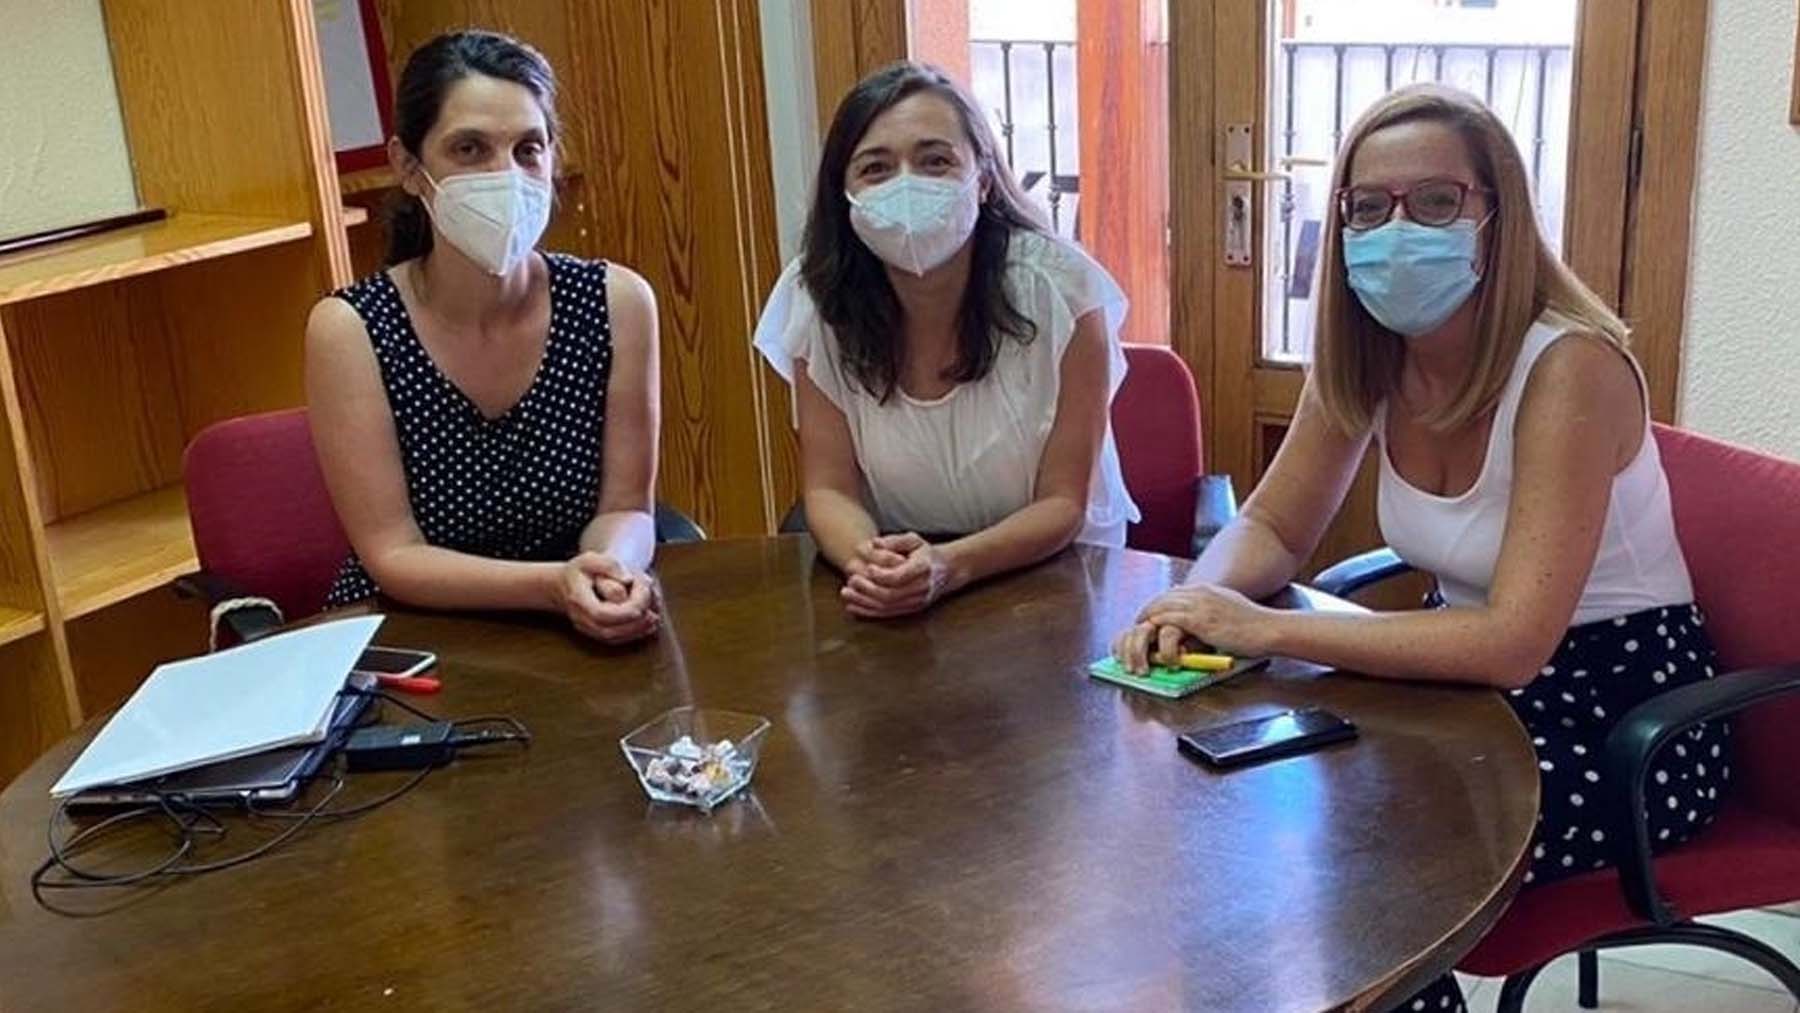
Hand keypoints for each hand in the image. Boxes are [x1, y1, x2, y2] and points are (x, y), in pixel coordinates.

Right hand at [558, 551, 660, 643]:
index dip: (623, 613)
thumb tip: (627, 579)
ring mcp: (585, 628)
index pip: (600, 613)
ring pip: (611, 638)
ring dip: (635, 631)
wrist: (563, 586)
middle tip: (654, 615)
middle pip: (607, 630)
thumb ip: (610, 565)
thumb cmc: (580, 571)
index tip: (641, 608)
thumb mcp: (591, 559)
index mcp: (578, 599)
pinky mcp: (593, 633)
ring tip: (654, 620)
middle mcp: (580, 618)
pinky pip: (613, 639)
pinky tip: (647, 626)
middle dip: (633, 625)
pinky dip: (632, 635)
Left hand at [840, 532, 955, 618]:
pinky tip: (852, 607)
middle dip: (867, 589)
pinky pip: (887, 614)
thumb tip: (874, 543)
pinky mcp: (911, 610)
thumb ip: (893, 541)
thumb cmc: (925, 553)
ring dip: (863, 602)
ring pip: (887, 607)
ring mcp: (917, 602)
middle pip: (890, 594)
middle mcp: (921, 588)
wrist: (946, 570)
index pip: (900, 576)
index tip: (867, 568)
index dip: (881, 575)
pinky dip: (868, 612)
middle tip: (851, 579)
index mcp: (923, 568)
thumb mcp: (913, 540)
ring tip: (846, 593)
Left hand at [1112, 584, 1276, 673]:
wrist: (1269, 628)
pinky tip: (1157, 650)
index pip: (1169, 595)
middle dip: (1143, 618)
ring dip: (1145, 631)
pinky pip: (1168, 624)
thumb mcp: (1227, 611)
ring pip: (1157, 611)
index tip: (1146, 623)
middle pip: (1158, 601)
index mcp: (1204, 590)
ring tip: (1139, 649)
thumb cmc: (1254, 625)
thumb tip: (1193, 626)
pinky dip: (1159, 638)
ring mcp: (1197, 604)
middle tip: (1135, 636)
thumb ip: (1208, 613)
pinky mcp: (1199, 620)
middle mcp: (1197, 593)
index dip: (1154, 609)